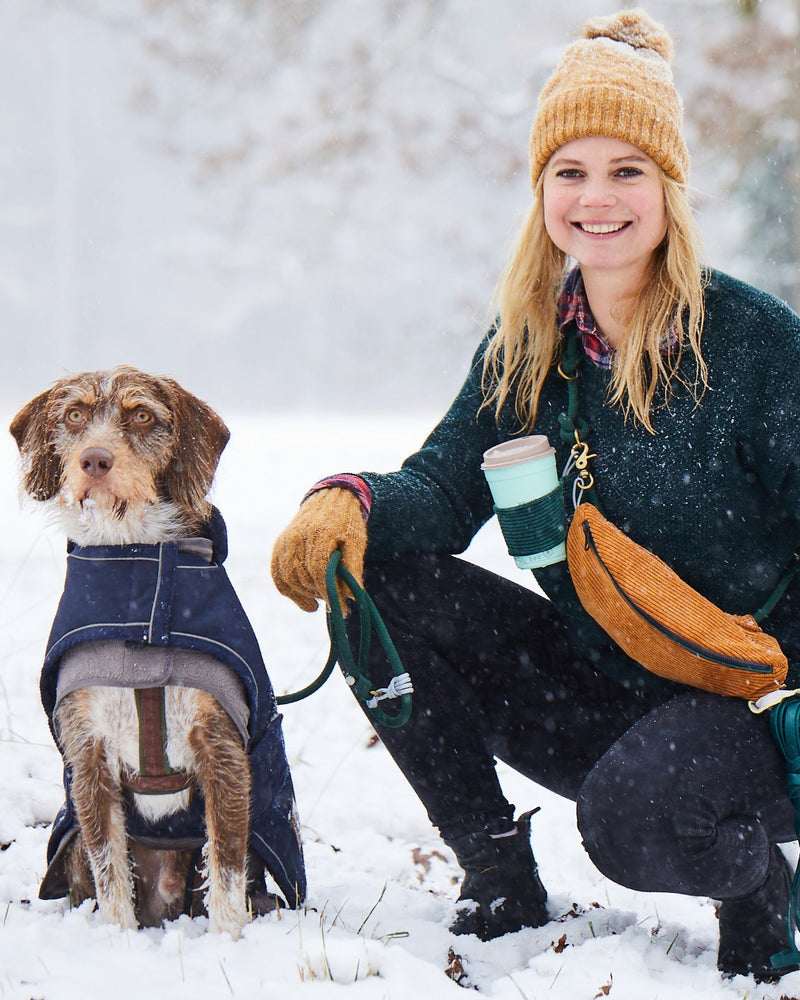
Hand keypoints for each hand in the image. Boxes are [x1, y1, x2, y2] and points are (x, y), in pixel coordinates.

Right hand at [270, 488, 366, 614]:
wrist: (330, 499)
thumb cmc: (346, 523)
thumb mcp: (357, 542)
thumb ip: (354, 567)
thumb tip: (353, 597)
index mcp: (319, 533)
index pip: (319, 569)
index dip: (328, 592)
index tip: (341, 608)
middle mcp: (297, 536)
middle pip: (302, 576)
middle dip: (319, 595)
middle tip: (335, 604)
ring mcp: (285, 541)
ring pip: (287, 578)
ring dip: (304, 595)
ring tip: (321, 600)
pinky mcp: (279, 546)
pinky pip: (277, 574)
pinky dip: (288, 590)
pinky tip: (305, 601)